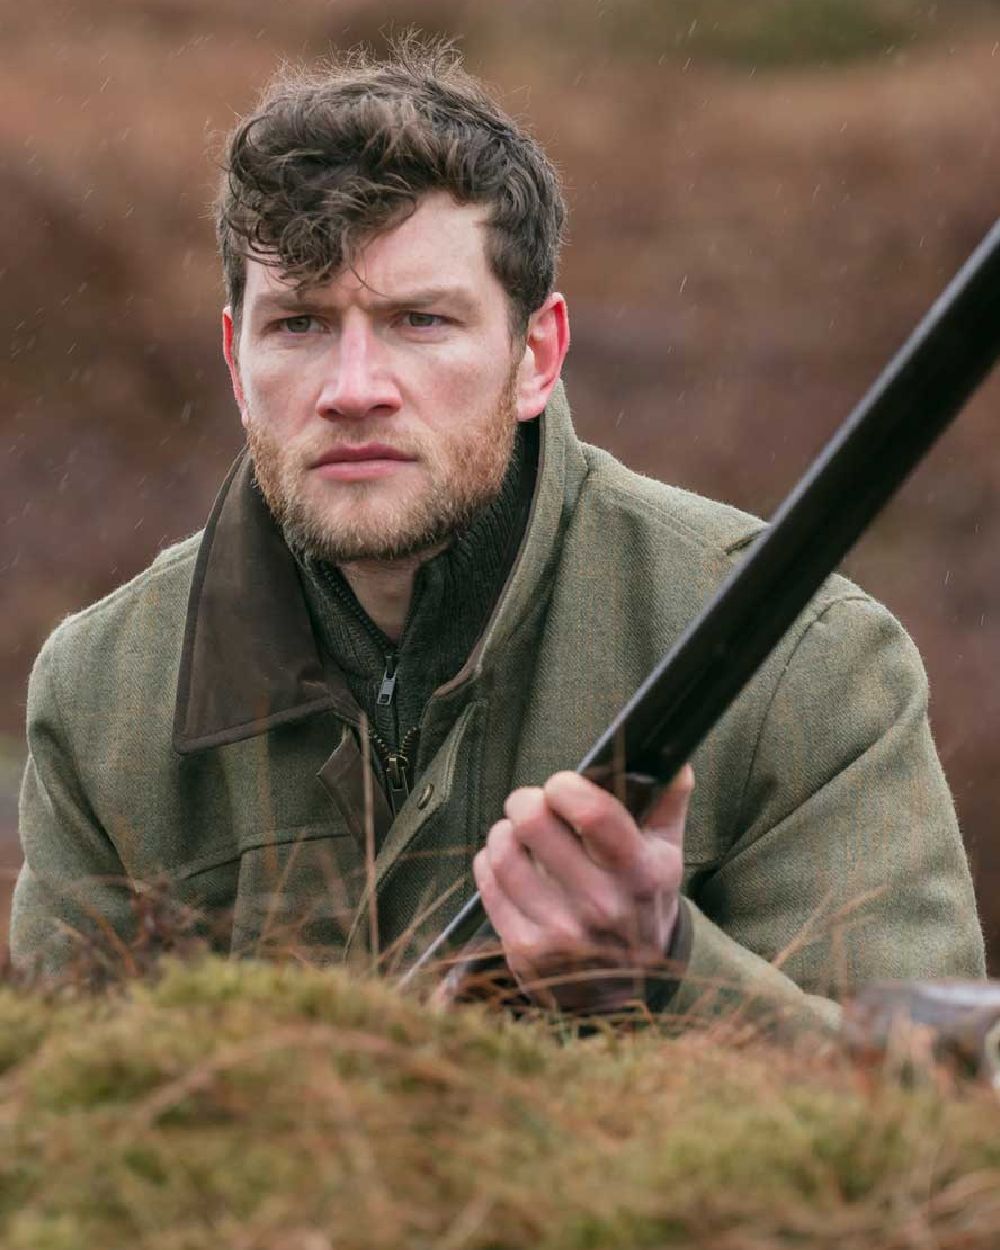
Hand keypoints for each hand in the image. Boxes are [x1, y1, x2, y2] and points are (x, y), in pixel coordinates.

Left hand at [472, 765, 692, 1012]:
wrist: (624, 992)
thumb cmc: (640, 905)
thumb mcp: (666, 857)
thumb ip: (669, 804)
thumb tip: (676, 762)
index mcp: (639, 873)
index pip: (594, 813)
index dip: (566, 786)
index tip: (562, 785)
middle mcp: (602, 905)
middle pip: (533, 823)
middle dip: (525, 801)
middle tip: (531, 804)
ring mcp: (560, 932)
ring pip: (502, 851)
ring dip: (504, 832)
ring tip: (517, 834)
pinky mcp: (525, 950)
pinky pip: (487, 881)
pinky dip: (490, 863)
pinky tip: (508, 864)